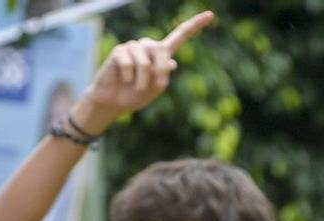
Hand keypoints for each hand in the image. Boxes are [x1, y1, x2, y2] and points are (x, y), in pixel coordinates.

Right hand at [77, 11, 213, 123]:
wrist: (112, 102)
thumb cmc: (134, 96)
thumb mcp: (154, 90)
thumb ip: (163, 77)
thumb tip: (172, 63)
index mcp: (161, 55)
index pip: (179, 36)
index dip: (194, 26)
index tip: (210, 15)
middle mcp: (148, 47)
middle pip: (162, 50)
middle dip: (159, 71)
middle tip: (156, 86)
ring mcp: (133, 47)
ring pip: (145, 62)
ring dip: (142, 81)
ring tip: (136, 87)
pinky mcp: (120, 51)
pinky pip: (128, 64)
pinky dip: (128, 77)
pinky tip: (123, 79)